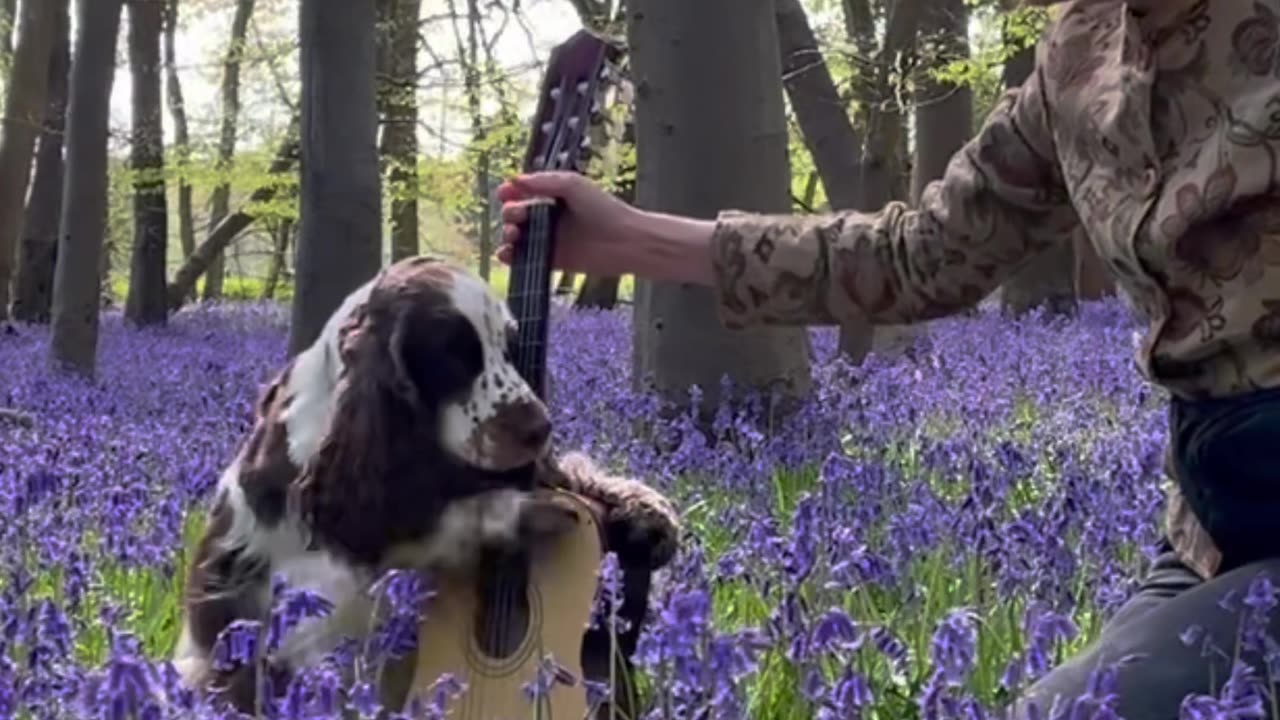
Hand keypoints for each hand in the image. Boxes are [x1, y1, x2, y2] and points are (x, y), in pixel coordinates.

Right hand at [496, 171, 645, 277]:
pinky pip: (524, 258)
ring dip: (507, 234)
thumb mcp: (572, 185)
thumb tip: (514, 179)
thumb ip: (543, 182)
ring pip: (517, 237)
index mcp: (553, 196)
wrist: (624, 242)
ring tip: (514, 234)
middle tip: (516, 215)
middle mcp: (549, 217)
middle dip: (510, 213)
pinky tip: (508, 254)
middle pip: (516, 214)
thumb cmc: (603, 209)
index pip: (524, 192)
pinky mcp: (551, 261)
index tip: (504, 193)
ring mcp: (549, 239)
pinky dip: (512, 257)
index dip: (510, 192)